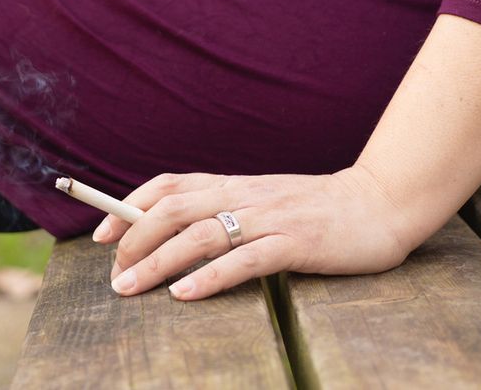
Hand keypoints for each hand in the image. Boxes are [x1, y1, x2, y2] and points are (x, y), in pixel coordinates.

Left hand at [92, 165, 414, 300]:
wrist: (380, 204)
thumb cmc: (316, 211)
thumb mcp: (262, 204)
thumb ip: (225, 212)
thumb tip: (174, 235)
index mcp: (233, 185)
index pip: (169, 185)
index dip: (129, 207)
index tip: (100, 236)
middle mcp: (244, 195)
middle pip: (175, 208)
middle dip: (135, 239)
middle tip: (114, 274)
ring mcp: (270, 217)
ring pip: (202, 233)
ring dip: (159, 261)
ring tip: (131, 288)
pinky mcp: (296, 243)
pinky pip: (246, 259)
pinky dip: (211, 276)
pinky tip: (185, 294)